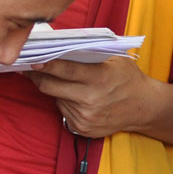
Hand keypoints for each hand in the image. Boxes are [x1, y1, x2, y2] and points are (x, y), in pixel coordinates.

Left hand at [28, 57, 155, 139]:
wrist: (143, 107)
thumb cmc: (127, 78)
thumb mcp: (114, 59)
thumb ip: (89, 53)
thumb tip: (57, 45)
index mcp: (99, 78)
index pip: (65, 71)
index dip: (46, 65)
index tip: (31, 60)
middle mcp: (90, 100)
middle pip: (51, 87)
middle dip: (37, 76)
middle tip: (29, 67)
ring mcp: (85, 117)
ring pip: (56, 99)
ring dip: (55, 89)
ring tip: (66, 82)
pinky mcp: (82, 128)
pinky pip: (63, 111)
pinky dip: (65, 102)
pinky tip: (77, 97)